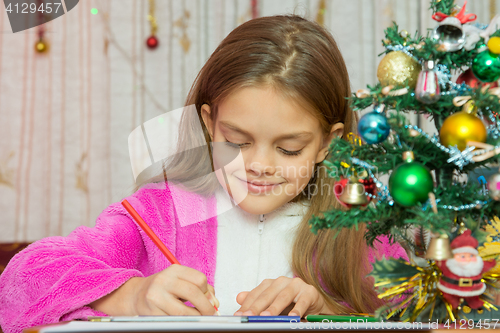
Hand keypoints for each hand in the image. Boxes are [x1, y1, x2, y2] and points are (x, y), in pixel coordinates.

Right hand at [90, 264, 218, 315]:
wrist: (135, 295)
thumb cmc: (163, 288)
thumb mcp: (180, 281)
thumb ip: (200, 289)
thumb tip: (215, 303)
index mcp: (174, 270)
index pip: (199, 279)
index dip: (208, 292)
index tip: (210, 300)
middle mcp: (164, 280)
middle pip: (193, 293)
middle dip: (206, 307)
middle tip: (210, 314)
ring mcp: (156, 296)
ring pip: (184, 311)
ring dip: (196, 317)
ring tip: (198, 318)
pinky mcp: (151, 312)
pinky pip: (173, 320)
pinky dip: (183, 322)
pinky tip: (184, 320)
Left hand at [233, 276, 331, 317]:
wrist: (314, 302)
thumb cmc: (291, 302)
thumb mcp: (272, 302)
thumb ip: (256, 300)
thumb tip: (239, 297)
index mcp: (271, 283)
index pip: (256, 294)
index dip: (247, 305)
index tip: (239, 316)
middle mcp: (282, 281)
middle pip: (267, 295)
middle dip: (257, 307)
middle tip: (249, 316)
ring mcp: (296, 285)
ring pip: (283, 297)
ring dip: (274, 308)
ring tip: (266, 317)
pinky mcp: (309, 292)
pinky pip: (302, 301)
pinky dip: (297, 309)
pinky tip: (292, 317)